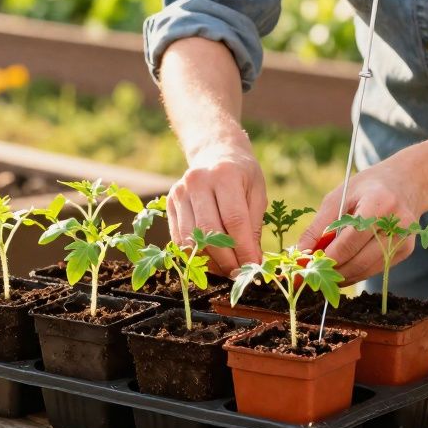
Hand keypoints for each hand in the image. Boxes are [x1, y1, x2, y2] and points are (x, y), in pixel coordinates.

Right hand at [167, 139, 266, 275]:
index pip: (234, 220)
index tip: (252, 268)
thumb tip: (252, 263)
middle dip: (225, 260)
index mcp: (225, 174)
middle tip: (238, 273)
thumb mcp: (257, 194)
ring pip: (189, 239)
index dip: (243, 249)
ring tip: (225, 268)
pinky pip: (178, 238)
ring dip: (208, 261)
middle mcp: (198, 181)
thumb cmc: (242, 176)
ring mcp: (180, 192)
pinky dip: (194, 254)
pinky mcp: (170, 203)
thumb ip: (253, 227)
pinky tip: (210, 259)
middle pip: (209, 232)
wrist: (215, 153)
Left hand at [298, 162, 424, 285]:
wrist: (405, 183)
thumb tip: (299, 253)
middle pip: (359, 260)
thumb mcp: (338, 197)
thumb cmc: (366, 188)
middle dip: (331, 271)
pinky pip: (375, 269)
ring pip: (366, 270)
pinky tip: (340, 270)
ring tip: (321, 275)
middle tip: (309, 276)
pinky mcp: (406, 251)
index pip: (349, 241)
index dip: (326, 257)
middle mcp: (397, 224)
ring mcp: (404, 240)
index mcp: (379, 204)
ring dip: (341, 276)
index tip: (305, 266)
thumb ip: (318, 226)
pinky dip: (355, 273)